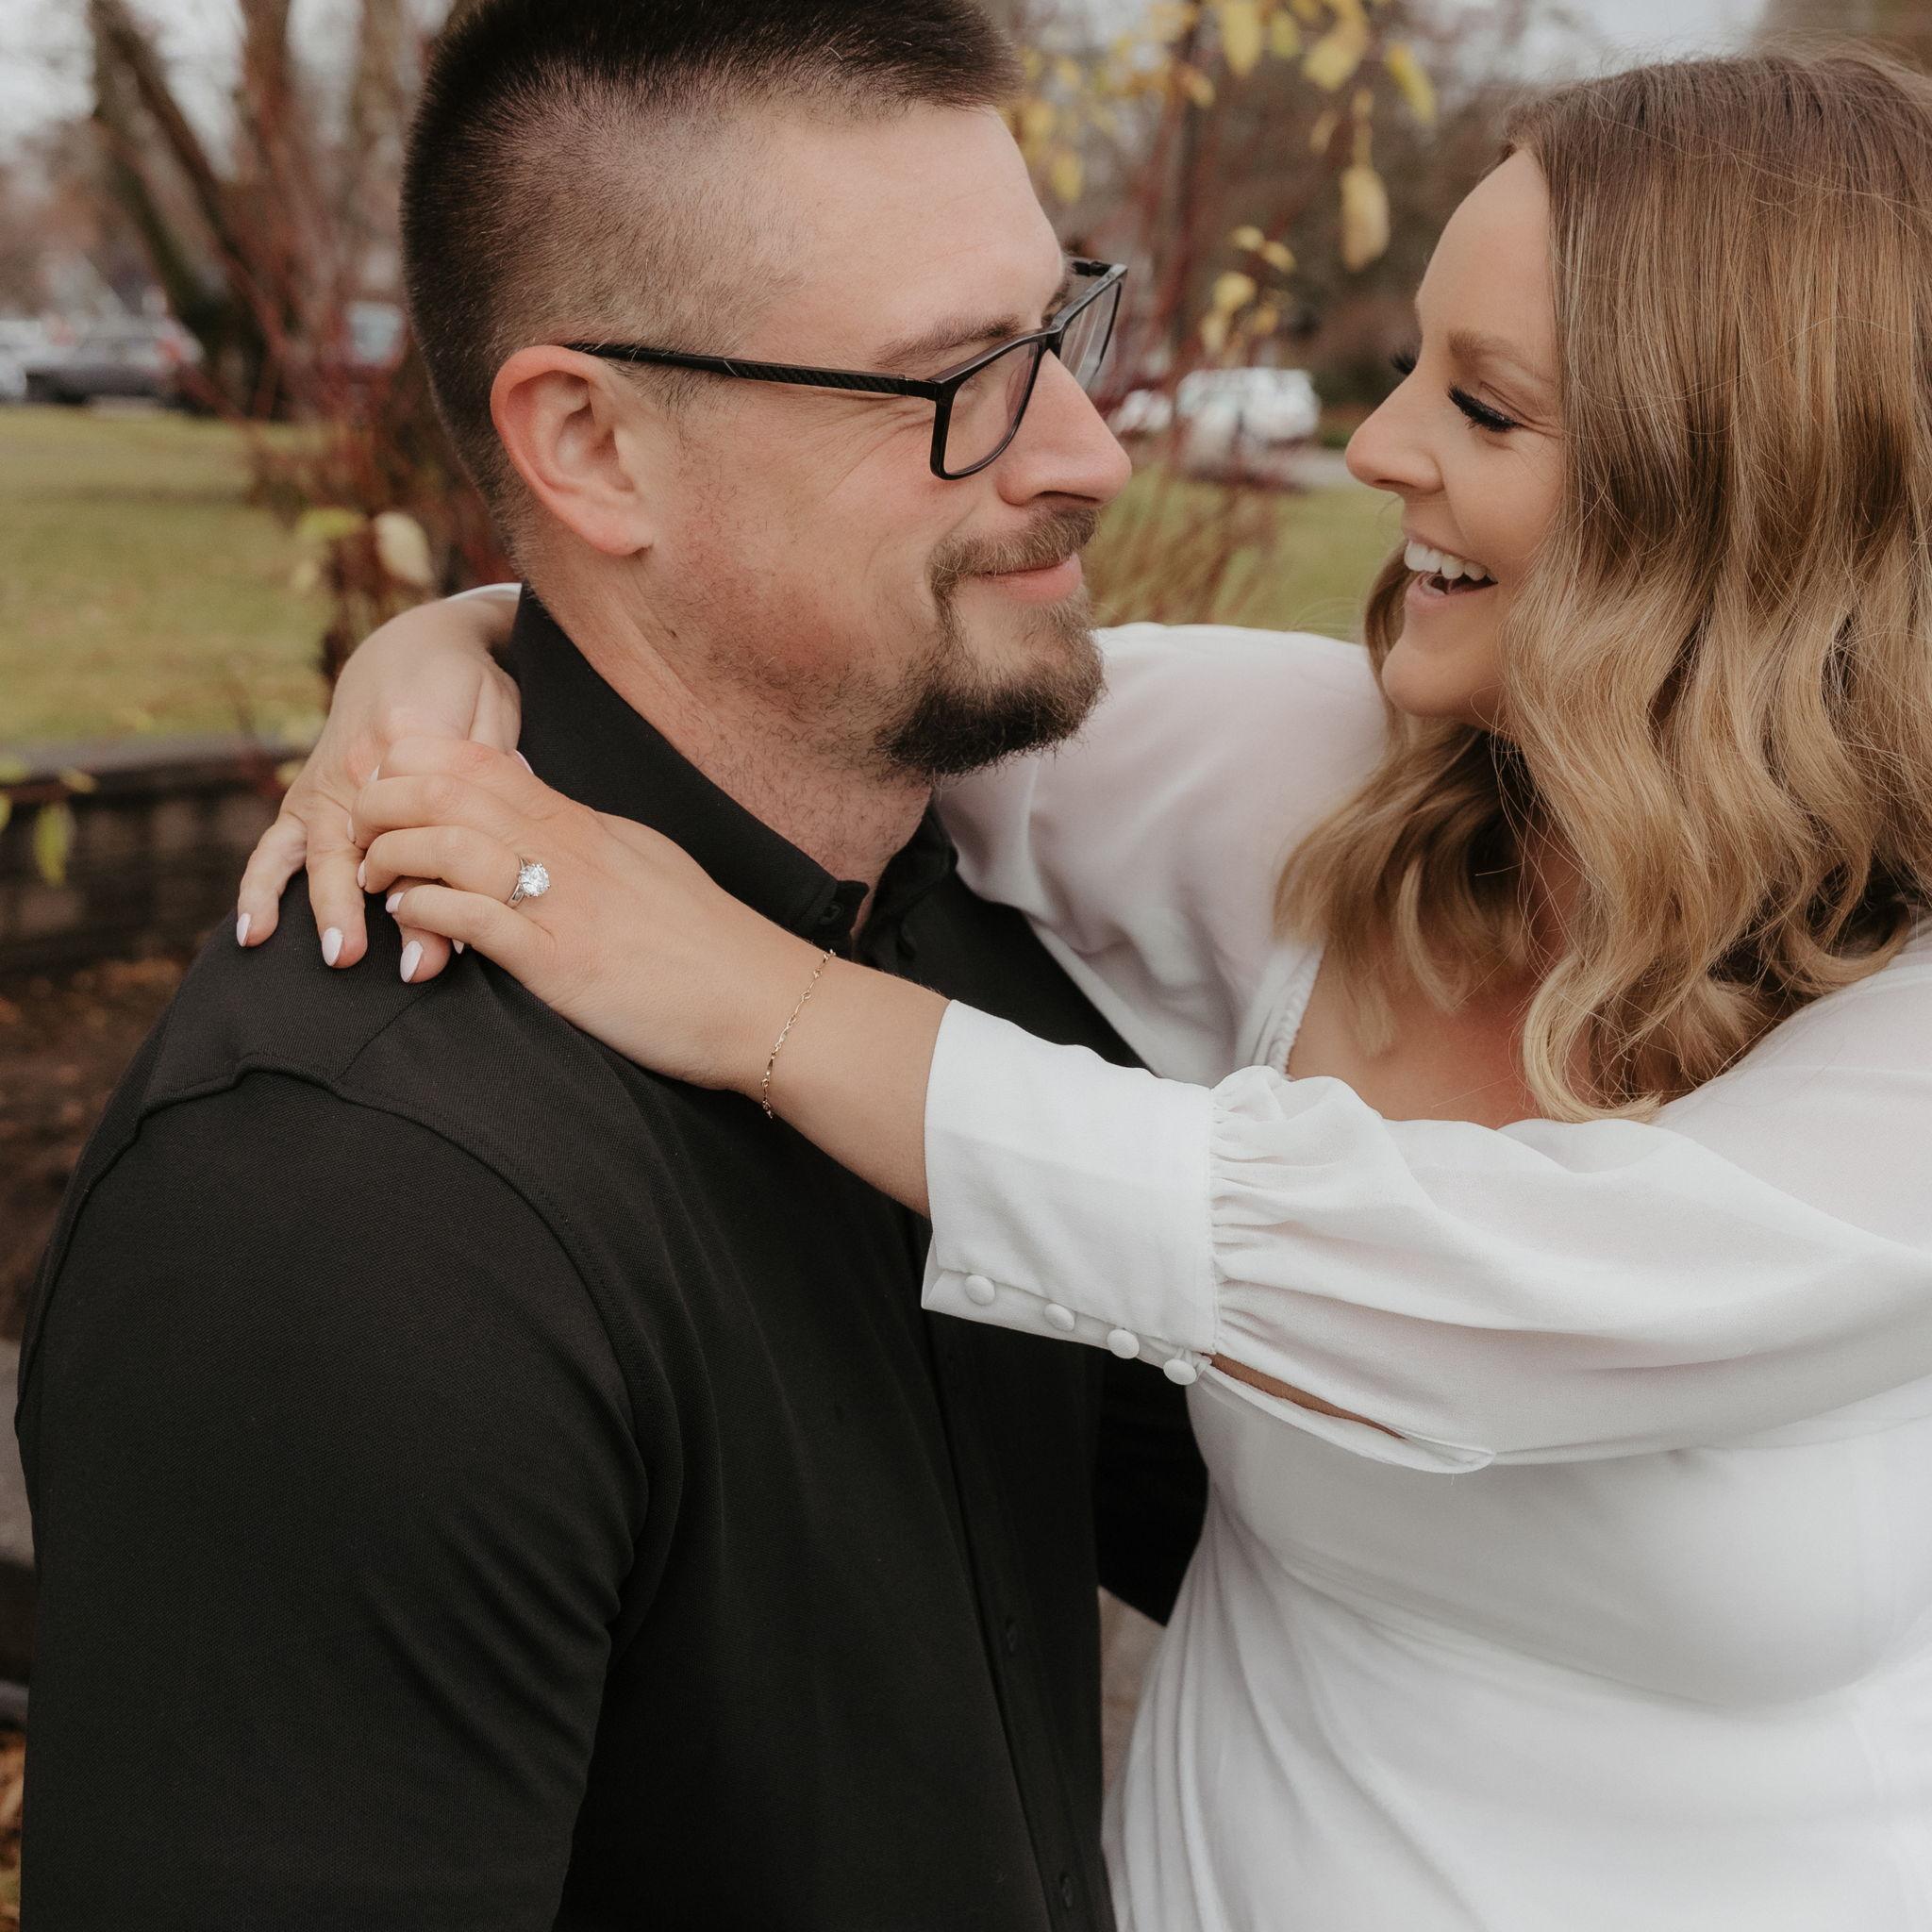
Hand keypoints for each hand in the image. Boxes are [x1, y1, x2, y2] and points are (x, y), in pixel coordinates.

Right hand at [235, 587, 522, 979]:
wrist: (417, 644)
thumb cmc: (472, 689)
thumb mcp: (495, 720)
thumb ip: (493, 775)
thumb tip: (499, 839)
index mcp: (414, 742)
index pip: (428, 830)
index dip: (446, 887)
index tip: (466, 941)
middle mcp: (362, 765)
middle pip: (375, 848)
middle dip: (397, 910)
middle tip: (413, 967)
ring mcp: (327, 779)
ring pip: (321, 850)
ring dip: (327, 905)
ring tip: (339, 956)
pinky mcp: (309, 790)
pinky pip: (276, 842)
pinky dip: (261, 886)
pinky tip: (256, 932)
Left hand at [353, 737, 823, 1093]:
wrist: (762, 997)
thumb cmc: (705, 942)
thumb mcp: (642, 866)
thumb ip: (584, 842)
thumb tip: (537, 825)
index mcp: (583, 824)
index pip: (481, 760)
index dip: (417, 762)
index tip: (388, 787)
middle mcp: (569, 849)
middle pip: (449, 791)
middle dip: (384, 802)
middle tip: (362, 832)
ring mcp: (563, 902)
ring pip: (449, 844)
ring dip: (394, 856)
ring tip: (378, 880)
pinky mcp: (561, 961)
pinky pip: (473, 916)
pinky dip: (426, 911)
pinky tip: (412, 921)